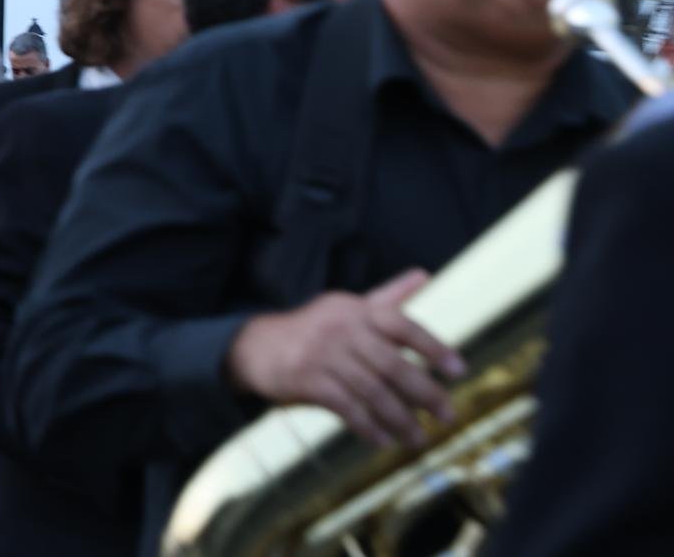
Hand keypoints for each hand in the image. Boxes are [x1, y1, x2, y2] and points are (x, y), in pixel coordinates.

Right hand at [225, 269, 463, 449]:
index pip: (402, 324)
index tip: (459, 371)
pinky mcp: (306, 380)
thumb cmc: (312, 327)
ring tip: (418, 438)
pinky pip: (346, 407)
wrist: (256, 345)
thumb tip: (424, 274)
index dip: (433, 347)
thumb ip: (387, 296)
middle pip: (392, 364)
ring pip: (372, 390)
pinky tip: (383, 439)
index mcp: (355, 309)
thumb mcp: (347, 306)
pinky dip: (367, 426)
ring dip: (400, 419)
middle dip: (424, 393)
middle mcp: (341, 328)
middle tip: (447, 415)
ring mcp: (322, 354)